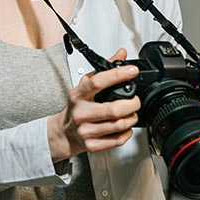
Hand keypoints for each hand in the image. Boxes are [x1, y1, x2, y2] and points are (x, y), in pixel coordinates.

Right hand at [48, 48, 140, 162]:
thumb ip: (104, 69)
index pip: (98, 82)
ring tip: (131, 114)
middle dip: (132, 104)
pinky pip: (117, 140)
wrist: (64, 133)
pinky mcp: (92, 145)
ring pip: (119, 125)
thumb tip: (120, 54)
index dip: (117, 75)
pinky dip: (127, 133)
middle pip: (113, 109)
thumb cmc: (77, 107)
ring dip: (132, 118)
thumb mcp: (85, 85)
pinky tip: (124, 127)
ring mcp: (85, 131)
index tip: (131, 71)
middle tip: (135, 101)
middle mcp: (81, 113)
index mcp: (78, 95)